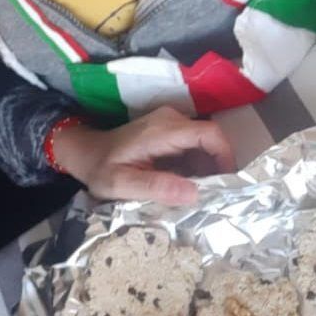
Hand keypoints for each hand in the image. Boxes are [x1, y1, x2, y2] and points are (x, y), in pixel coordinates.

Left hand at [52, 107, 235, 205]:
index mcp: (162, 130)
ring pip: (204, 144)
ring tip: (204, 194)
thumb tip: (194, 193)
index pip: (210, 134)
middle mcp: (170, 120)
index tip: (229, 183)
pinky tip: (188, 185)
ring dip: (208, 168)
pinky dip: (197, 166)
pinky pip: (193, 146)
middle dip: (219, 167)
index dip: (226, 157)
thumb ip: (155, 186)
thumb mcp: (121, 184)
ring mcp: (170, 124)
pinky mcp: (169, 132)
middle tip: (217, 195)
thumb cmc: (100, 169)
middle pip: (211, 139)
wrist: (85, 153)